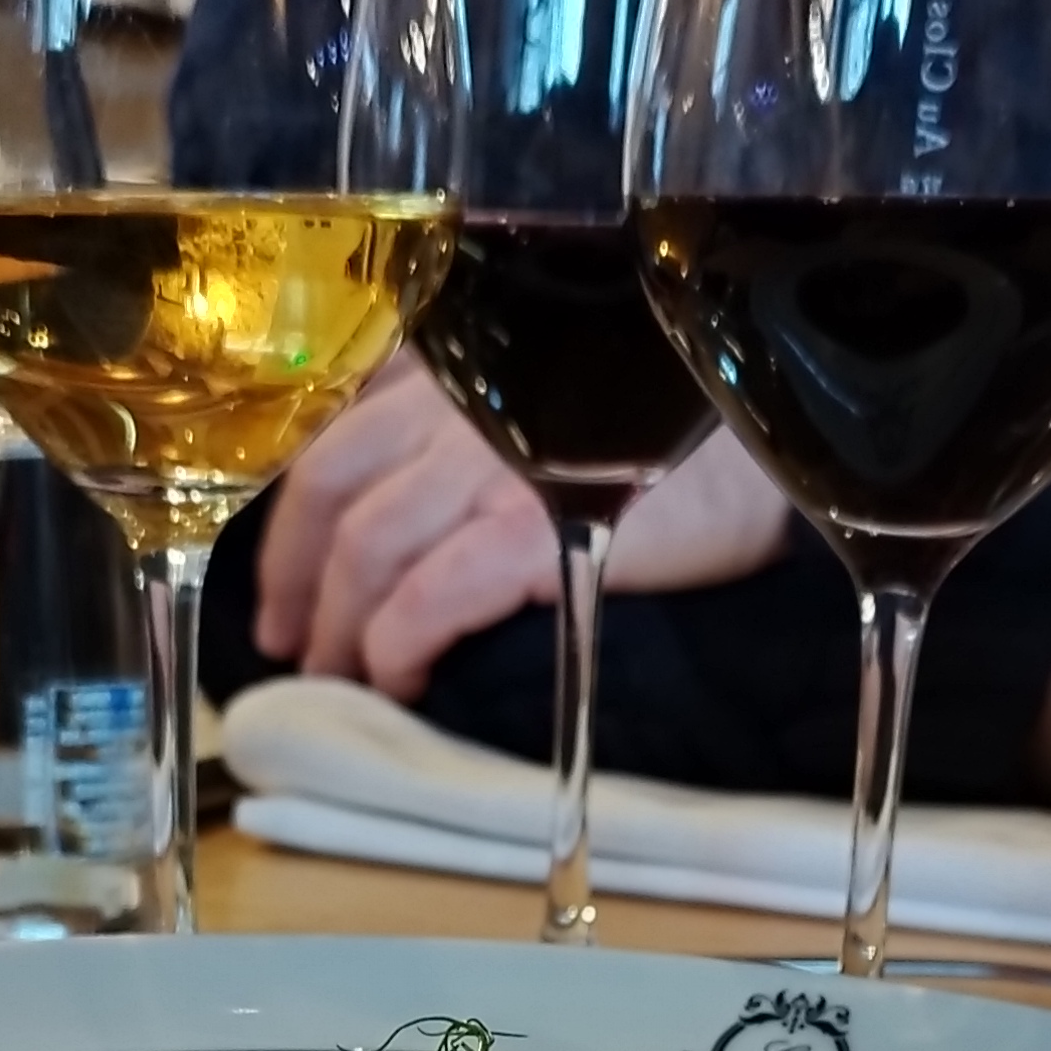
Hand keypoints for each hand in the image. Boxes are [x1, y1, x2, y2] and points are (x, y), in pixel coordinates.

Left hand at [254, 370, 789, 698]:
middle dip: (296, 581)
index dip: (294, 523)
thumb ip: (482, 428)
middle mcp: (460, 405)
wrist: (765, 453)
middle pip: (332, 493)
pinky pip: (429, 596)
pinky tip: (401, 677)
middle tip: (296, 650)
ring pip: (368, 550)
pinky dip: (398, 643)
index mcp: (457, 371)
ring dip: (341, 625)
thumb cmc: (676, 443)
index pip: (336, 437)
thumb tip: (414, 518)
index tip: (284, 590)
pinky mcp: (533, 532)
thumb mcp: (557, 410)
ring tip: (345, 678)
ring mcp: (493, 466)